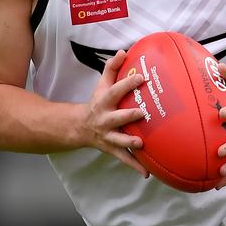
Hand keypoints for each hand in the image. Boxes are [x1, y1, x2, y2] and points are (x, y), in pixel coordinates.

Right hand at [81, 49, 149, 175]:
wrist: (79, 127)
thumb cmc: (97, 103)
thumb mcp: (102, 85)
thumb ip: (112, 69)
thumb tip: (123, 51)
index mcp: (104, 102)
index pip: (115, 91)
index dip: (127, 84)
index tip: (142, 77)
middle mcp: (105, 119)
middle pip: (117, 117)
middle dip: (128, 116)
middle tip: (142, 112)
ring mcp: (108, 136)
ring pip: (119, 141)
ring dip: (129, 143)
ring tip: (141, 144)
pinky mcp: (112, 149)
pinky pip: (124, 159)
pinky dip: (135, 166)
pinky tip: (147, 173)